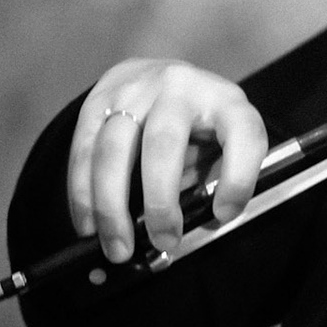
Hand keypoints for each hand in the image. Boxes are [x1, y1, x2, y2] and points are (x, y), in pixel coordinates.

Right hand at [67, 58, 267, 262]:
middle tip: (164, 242)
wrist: (163, 77)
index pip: (243, 134)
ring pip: (112, 149)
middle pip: (164, 142)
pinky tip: (89, 227)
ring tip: (118, 249)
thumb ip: (219, 178)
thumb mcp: (226, 143)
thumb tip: (203, 222)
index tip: (224, 214)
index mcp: (226, 101)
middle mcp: (180, 86)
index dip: (238, 178)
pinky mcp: (96, 102)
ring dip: (111, 207)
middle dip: (161, 201)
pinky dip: (82, 196)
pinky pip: (82, 153)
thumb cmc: (201, 124)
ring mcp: (134, 91)